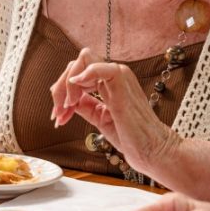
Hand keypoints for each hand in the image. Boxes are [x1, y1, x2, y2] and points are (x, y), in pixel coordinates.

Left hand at [53, 49, 179, 173]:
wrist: (151, 150)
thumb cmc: (132, 137)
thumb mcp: (100, 118)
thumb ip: (86, 106)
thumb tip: (68, 100)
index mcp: (109, 83)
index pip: (77, 73)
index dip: (61, 92)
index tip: (58, 116)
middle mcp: (113, 75)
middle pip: (76, 65)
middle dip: (60, 88)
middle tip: (58, 113)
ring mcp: (119, 76)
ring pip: (83, 60)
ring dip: (67, 84)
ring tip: (67, 108)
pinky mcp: (122, 82)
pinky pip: (98, 67)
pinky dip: (82, 75)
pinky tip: (75, 93)